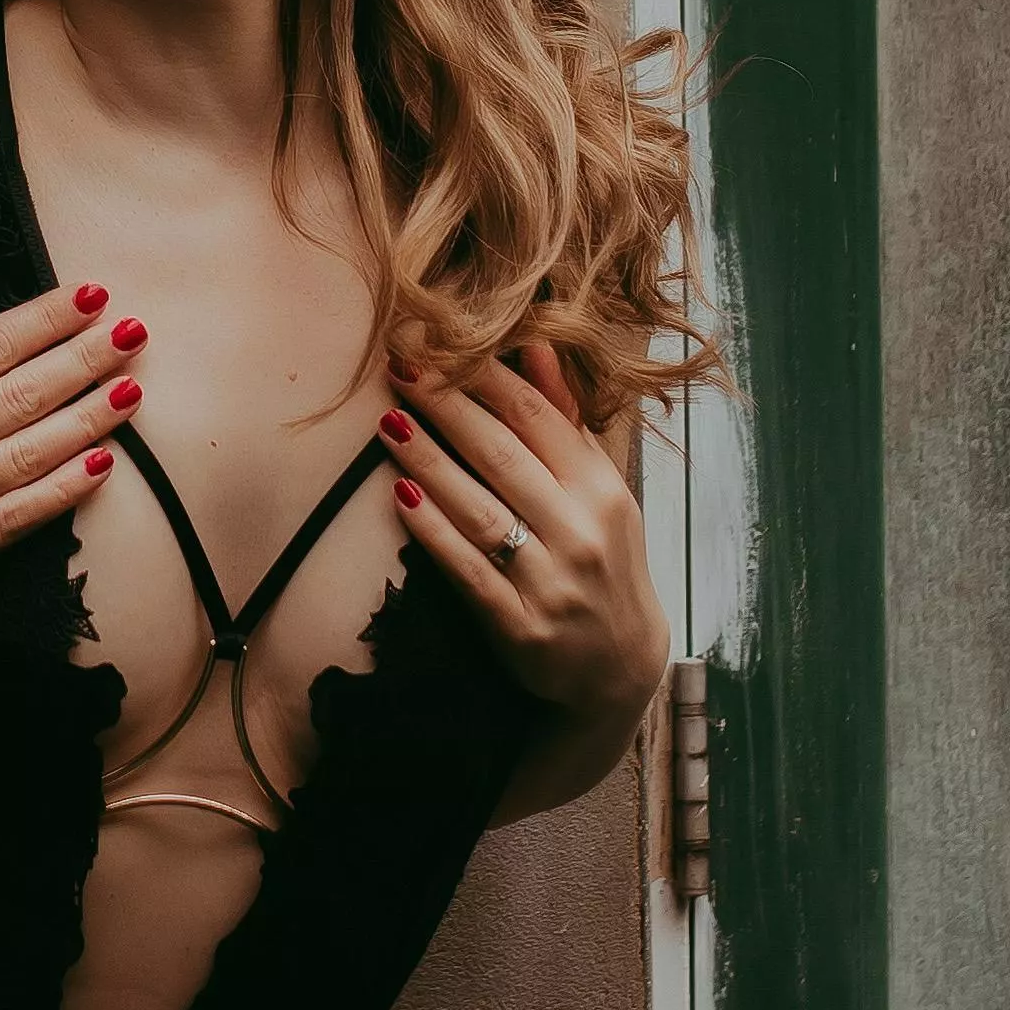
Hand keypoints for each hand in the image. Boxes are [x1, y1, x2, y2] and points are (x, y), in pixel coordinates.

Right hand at [0, 241, 141, 617]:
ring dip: (90, 418)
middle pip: (23, 392)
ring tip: (133, 388)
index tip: (94, 294)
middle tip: (136, 331)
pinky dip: (64, 489)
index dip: (47, 318)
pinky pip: (20, 516)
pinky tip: (104, 463)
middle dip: (86, 358)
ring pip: (32, 451)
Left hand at [378, 336, 664, 730]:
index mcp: (602, 492)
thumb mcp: (602, 492)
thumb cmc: (604, 562)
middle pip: (501, 455)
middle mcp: (580, 533)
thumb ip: (565, 423)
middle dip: (446, 405)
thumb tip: (535, 348)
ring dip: (429, 461)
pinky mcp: (520, 628)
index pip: (537, 419)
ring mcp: (551, 583)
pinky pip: (467, 570)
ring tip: (388, 420)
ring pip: (479, 509)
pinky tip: (400, 495)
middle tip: (400, 365)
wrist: (620, 667)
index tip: (439, 342)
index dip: (484, 377)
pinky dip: (432, 531)